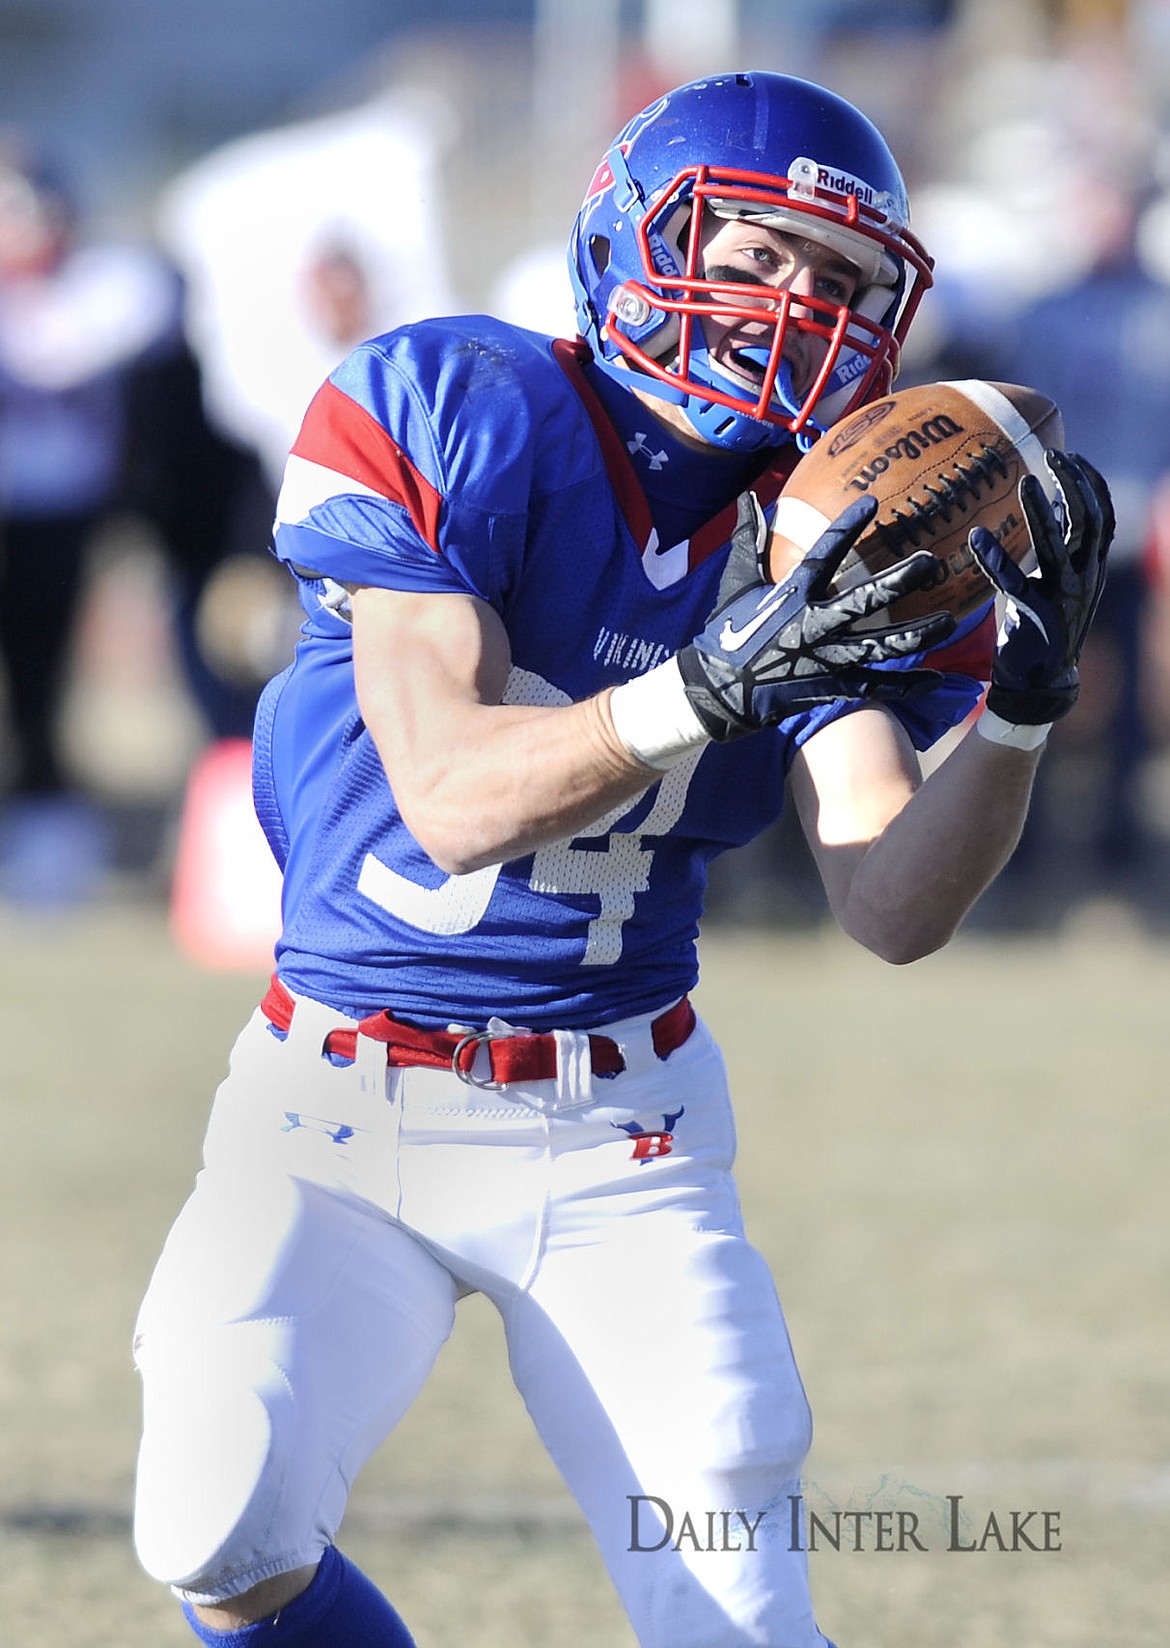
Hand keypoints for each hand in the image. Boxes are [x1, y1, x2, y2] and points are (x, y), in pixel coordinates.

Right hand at [677, 490, 956, 740]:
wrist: (714, 692)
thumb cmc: (724, 634)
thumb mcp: (734, 583)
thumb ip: (748, 540)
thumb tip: (748, 500)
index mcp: (790, 595)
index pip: (824, 554)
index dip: (847, 528)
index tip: (873, 503)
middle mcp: (812, 625)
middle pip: (864, 601)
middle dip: (900, 582)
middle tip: (933, 563)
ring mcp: (823, 659)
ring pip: (878, 647)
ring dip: (915, 635)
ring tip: (948, 622)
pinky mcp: (828, 688)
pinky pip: (872, 687)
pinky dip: (904, 686)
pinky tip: (935, 679)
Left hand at [968, 450, 1113, 724]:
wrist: (1042, 682)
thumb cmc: (1044, 625)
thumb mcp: (1060, 580)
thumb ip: (1060, 544)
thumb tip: (1053, 499)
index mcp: (1092, 568)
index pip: (1103, 515)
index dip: (1092, 483)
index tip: (1073, 457)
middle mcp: (1084, 578)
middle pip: (1090, 519)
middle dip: (1074, 482)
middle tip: (1052, 454)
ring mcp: (1062, 596)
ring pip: (1059, 543)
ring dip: (1042, 510)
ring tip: (1025, 482)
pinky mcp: (1034, 614)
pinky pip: (1013, 580)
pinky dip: (994, 557)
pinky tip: (976, 538)